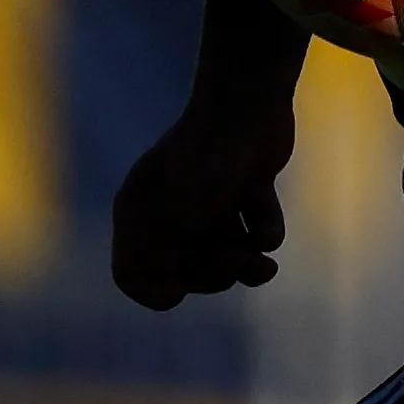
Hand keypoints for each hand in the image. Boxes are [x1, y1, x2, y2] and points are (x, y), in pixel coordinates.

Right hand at [111, 91, 293, 309]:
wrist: (246, 106)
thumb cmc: (201, 168)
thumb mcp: (168, 224)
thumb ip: (157, 262)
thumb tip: (168, 296)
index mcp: (139, 214)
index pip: (136, 274)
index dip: (159, 290)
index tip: (182, 287)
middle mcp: (170, 206)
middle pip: (189, 268)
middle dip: (215, 275)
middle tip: (235, 261)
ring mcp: (212, 195)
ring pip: (227, 250)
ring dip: (246, 264)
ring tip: (264, 265)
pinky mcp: (249, 185)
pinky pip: (257, 226)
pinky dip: (265, 230)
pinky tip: (268, 224)